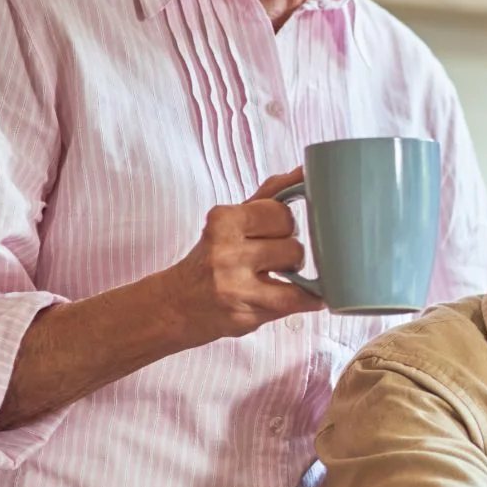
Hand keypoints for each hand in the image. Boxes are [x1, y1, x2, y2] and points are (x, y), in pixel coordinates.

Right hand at [159, 168, 324, 344]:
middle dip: (289, 250)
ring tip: (275, 278)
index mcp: (222, 222)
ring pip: (297, 271)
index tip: (272, 232)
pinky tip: (309, 295)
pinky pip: (301, 301)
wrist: (174, 306)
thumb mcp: (231, 222)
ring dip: (295, 275)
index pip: (282, 213)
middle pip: (293, 244)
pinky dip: (312, 298)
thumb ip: (270, 195)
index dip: (283, 224)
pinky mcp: (248, 315)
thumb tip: (304, 171)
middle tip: (271, 258)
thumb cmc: (210, 259)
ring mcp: (236, 287)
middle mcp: (226, 253)